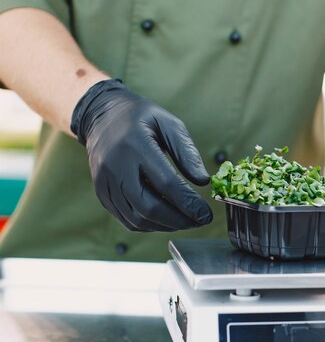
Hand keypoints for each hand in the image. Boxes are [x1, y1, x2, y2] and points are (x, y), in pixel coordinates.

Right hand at [71, 79, 211, 230]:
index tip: (207, 214)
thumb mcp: (169, 124)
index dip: (189, 204)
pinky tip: (166, 220)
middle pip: (148, 208)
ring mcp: (105, 182)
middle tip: (200, 221)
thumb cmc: (142, 118)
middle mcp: (116, 167)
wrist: (101, 115)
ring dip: (166, 226)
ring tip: (186, 221)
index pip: (166, 184)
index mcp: (136, 145)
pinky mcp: (101, 193)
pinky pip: (126, 219)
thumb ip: (187, 153)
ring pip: (136, 219)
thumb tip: (203, 182)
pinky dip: (150, 225)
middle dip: (179, 220)